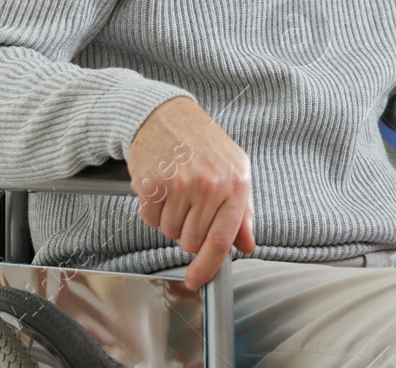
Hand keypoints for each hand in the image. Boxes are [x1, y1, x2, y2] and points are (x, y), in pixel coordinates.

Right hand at [128, 96, 254, 291]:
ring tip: (176, 189)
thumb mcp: (235, 170)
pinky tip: (160, 187)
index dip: (208, 267)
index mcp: (235, 183)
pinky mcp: (152, 183)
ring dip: (170, 219)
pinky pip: (149, 219)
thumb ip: (243, 211)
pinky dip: (152, 210)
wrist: (165, 115)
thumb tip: (247, 245)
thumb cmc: (202, 143)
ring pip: (170, 232)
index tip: (196, 280)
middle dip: (188, 231)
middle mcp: (209, 185)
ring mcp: (180, 184)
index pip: (222, 240)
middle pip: (192, 241)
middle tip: (189, 204)